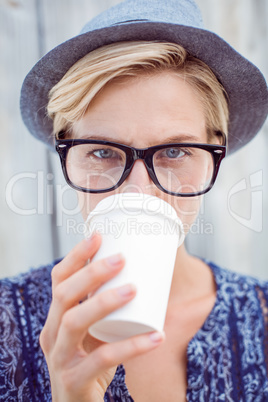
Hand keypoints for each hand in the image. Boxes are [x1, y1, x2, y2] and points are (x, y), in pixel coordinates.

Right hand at [40, 233, 164, 401]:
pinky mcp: (74, 380)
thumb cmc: (92, 360)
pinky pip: (103, 359)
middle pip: (63, 295)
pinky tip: (155, 335)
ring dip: (104, 302)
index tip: (98, 236)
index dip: (75, 256)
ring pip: (74, 322)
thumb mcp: (95, 331)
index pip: (59, 279)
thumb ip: (109, 309)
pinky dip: (131, 345)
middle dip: (91, 272)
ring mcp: (59, 358)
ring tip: (134, 289)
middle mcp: (51, 334)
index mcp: (56, 317)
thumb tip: (145, 274)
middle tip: (121, 258)